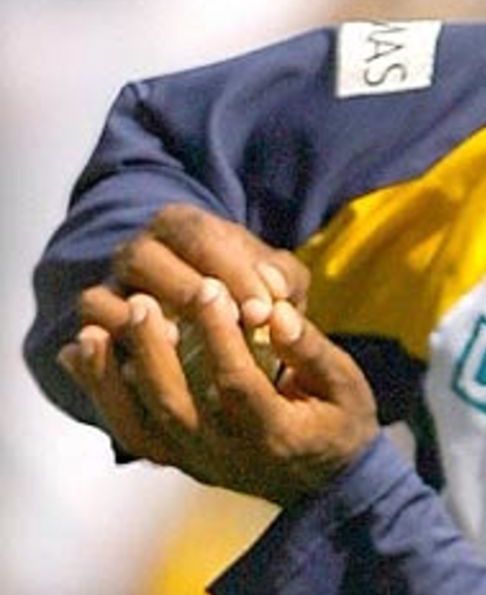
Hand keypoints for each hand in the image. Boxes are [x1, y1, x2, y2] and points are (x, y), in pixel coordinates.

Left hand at [59, 279, 378, 507]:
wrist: (327, 486)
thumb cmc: (339, 423)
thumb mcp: (347, 386)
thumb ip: (312, 350)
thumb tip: (275, 313)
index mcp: (277, 437)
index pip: (237, 385)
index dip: (220, 336)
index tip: (209, 287)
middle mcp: (231, 456)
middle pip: (179, 406)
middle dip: (155, 352)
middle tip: (144, 302)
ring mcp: (201, 462)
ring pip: (145, 425)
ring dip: (115, 376)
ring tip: (101, 326)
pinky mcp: (181, 459)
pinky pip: (131, 432)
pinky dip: (101, 394)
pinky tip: (81, 352)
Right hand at [107, 202, 309, 328]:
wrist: (226, 341)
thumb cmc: (254, 303)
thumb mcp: (279, 287)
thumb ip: (283, 283)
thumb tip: (275, 292)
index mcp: (182, 227)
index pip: (200, 236)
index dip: (230, 272)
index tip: (263, 312)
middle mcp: (139, 252)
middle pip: (145, 257)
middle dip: (187, 290)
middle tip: (226, 324)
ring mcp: (112, 291)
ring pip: (106, 292)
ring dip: (140, 317)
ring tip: (177, 341)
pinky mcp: (99, 330)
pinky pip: (92, 332)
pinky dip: (112, 343)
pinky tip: (148, 366)